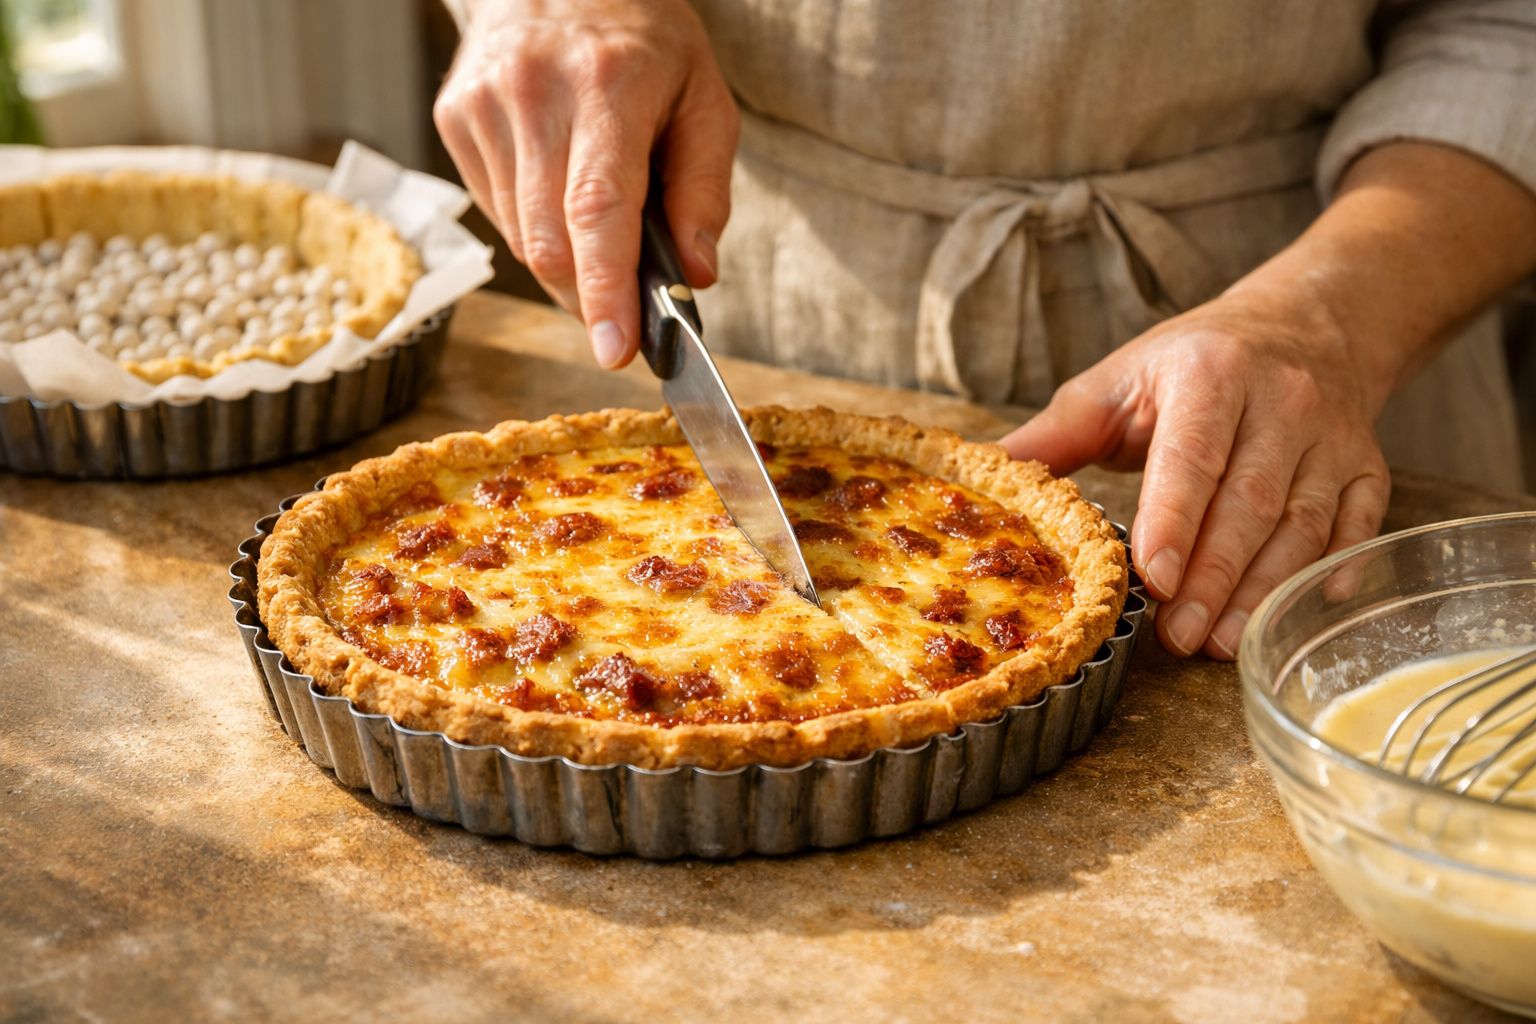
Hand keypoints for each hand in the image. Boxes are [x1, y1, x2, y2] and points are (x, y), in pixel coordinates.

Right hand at [434, 0, 738, 366]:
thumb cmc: (643, 41)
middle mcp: (535, 92)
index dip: (604, 290)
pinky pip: (496, 213)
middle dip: (589, 298)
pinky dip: (535, 231)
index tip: (615, 349)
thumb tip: (694, 275)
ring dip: (566, 266)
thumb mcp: (704, 98)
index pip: (597, 209)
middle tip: (623, 319)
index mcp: (608, 84)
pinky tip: (559, 197)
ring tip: (600, 233)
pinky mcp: (454, 119)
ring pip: (520, 238)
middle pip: (550, 241)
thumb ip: (705, 191)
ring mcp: (484, 105)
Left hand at [1000, 283, 1391, 659]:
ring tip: (1216, 644)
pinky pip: (1354, 531)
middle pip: (1249, 502)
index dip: (1174, 518)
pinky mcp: (1368, 469)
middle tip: (1175, 635)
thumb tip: (985, 475)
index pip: (1193, 455)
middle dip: (1212, 576)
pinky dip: (1321, 579)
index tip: (1151, 575)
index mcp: (1211, 373)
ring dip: (1260, 592)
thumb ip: (1055, 434)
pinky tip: (1284, 619)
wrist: (1306, 324)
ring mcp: (1333, 439)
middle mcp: (1282, 402)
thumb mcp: (1119, 380)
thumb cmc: (1194, 362)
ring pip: (1302, 526)